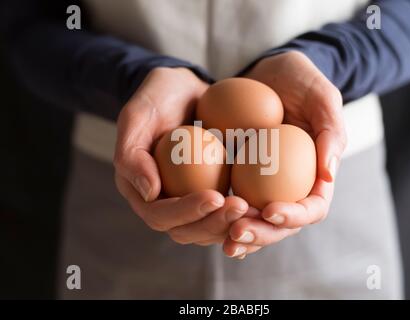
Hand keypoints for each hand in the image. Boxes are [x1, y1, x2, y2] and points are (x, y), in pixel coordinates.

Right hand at [114, 67, 248, 244]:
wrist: (182, 89)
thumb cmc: (156, 99)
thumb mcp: (137, 117)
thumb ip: (133, 155)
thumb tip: (151, 194)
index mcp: (141, 191)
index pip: (160, 215)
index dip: (186, 212)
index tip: (215, 197)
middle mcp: (164, 202)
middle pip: (187, 230)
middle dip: (214, 223)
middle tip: (241, 207)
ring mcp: (188, 200)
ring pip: (208, 228)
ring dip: (231, 224)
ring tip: (255, 210)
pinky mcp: (209, 192)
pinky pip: (224, 211)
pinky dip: (242, 214)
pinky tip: (263, 207)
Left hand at [223, 51, 346, 257]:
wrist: (269, 73)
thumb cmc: (301, 82)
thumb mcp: (321, 97)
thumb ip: (330, 131)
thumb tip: (328, 175)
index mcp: (316, 176)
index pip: (312, 208)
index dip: (294, 216)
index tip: (270, 210)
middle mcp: (291, 187)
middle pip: (281, 225)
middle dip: (261, 234)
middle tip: (236, 233)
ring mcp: (264, 185)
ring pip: (255, 222)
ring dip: (239, 234)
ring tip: (221, 237)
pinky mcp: (241, 178)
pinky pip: (232, 203)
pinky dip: (220, 217)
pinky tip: (204, 220)